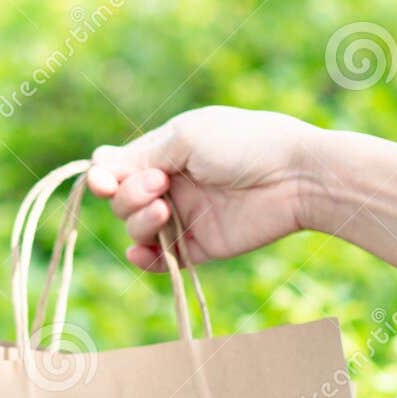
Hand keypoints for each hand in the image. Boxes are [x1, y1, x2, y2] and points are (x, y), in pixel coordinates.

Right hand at [86, 106, 325, 271]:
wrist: (296, 176)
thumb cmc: (245, 143)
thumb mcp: (187, 137)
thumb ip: (143, 156)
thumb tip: (99, 173)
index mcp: (165, 151)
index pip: (115, 167)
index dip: (103, 177)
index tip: (104, 182)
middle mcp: (169, 184)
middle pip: (120, 200)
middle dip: (129, 196)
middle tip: (159, 187)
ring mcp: (183, 216)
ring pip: (135, 229)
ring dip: (138, 223)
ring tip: (164, 212)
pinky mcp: (198, 247)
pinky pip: (159, 260)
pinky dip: (144, 260)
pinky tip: (142, 252)